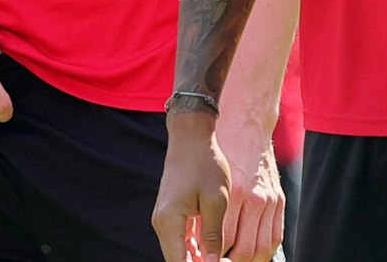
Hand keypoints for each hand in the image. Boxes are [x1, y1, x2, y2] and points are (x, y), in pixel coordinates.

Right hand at [153, 111, 230, 261]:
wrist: (191, 136)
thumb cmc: (206, 164)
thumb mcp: (217, 200)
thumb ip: (213, 236)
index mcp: (170, 221)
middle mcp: (161, 223)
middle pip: (177, 260)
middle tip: (224, 261)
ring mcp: (164, 219)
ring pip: (179, 253)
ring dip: (198, 260)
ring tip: (222, 258)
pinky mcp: (170, 215)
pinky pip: (181, 241)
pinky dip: (195, 250)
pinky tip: (214, 251)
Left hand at [214, 116, 283, 261]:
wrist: (245, 124)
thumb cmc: (219, 152)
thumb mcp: (205, 183)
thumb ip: (204, 217)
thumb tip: (199, 249)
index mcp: (235, 195)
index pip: (225, 243)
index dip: (214, 257)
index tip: (206, 261)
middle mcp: (256, 200)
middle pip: (246, 251)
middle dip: (231, 261)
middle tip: (219, 261)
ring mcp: (271, 200)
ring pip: (263, 248)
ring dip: (249, 260)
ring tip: (232, 260)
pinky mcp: (279, 200)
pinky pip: (275, 237)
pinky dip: (264, 251)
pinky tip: (251, 255)